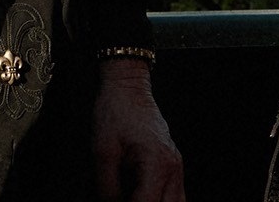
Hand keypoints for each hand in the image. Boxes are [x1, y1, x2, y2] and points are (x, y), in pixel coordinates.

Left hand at [93, 58, 182, 200]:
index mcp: (157, 164)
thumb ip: (107, 188)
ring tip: (130, 194)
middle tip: (120, 197)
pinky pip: (173, 197)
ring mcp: (177, 169)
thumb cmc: (114, 114)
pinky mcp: (173, 168)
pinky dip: (158, 200)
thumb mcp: (101, 152)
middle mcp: (173, 170)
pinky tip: (137, 194)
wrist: (127, 88)